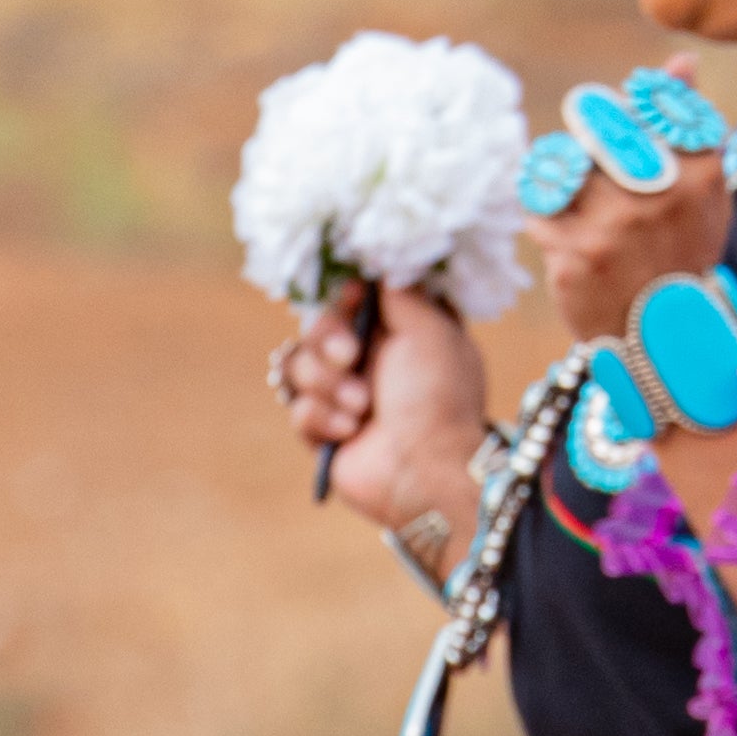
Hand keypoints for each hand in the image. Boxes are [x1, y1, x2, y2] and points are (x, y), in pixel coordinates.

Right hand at [279, 278, 489, 542]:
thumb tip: (381, 263)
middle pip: (316, 326)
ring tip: (361, 408)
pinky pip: (297, 407)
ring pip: (298, 365)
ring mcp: (344, 395)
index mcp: (399, 331)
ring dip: (327, 385)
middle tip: (351, 357)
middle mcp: (370, 359)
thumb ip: (401, 292)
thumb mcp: (431, 330)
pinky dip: (322, 418)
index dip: (345, 295)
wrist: (427, 472)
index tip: (353, 296)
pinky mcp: (324, 430)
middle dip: (328, 340)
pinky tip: (351, 433)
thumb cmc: (439, 398)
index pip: (353, 296)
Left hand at [533, 56, 736, 339]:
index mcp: (698, 173)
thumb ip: (688, 121)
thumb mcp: (702, 190)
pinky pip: (539, 209)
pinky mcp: (573, 257)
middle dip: (585, 131)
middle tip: (591, 155)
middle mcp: (657, 196)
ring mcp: (612, 227)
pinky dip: (547, 216)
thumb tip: (681, 60)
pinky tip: (569, 237)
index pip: (644, 104)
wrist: (665, 342)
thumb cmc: (681, 250)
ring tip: (579, 199)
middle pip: (594, 122)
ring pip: (561, 163)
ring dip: (562, 176)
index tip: (625, 124)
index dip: (625, 108)